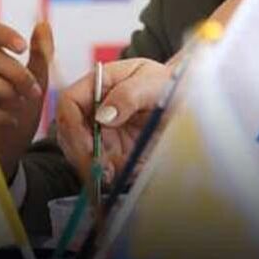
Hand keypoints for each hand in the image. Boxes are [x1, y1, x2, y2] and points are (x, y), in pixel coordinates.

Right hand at [0, 19, 52, 174]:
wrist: (10, 146)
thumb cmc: (20, 107)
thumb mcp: (37, 81)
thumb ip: (41, 54)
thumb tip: (43, 24)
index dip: (2, 33)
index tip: (23, 48)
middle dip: (16, 73)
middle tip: (35, 92)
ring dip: (4, 89)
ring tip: (20, 103)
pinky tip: (13, 120)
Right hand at [57, 56, 173, 174]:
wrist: (189, 101)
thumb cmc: (171, 84)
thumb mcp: (154, 84)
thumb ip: (128, 95)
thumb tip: (103, 116)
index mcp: (100, 84)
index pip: (69, 102)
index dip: (72, 125)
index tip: (87, 145)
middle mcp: (95, 107)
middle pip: (69, 132)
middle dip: (80, 153)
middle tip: (98, 168)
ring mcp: (102, 130)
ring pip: (81, 152)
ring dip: (92, 166)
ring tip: (110, 174)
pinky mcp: (113, 149)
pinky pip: (102, 165)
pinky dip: (107, 173)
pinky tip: (118, 175)